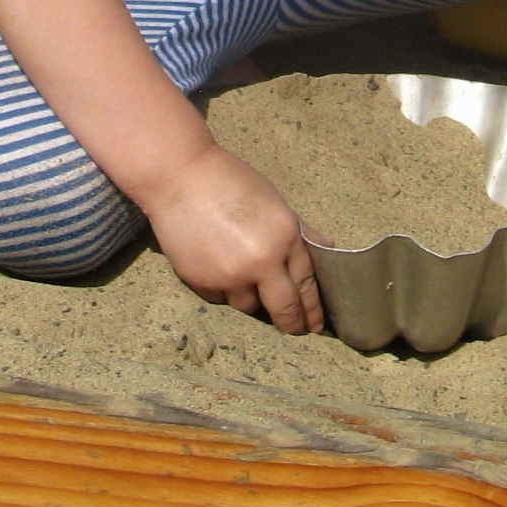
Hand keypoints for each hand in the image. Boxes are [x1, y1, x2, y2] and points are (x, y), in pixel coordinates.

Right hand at [136, 144, 323, 334]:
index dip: (312, 309)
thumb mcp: (274, 201)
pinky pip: (219, 298)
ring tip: (245, 279)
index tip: (314, 324)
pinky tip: (218, 268)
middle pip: (284, 309)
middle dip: (292, 324)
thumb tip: (326, 247)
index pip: (305, 284)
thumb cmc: (231, 181)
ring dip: (251, 298)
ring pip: (248, 306)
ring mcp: (230, 275)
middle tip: (294, 329)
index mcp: (285, 237)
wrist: (180, 176)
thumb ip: (300, 231)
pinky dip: (223, 289)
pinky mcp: (202, 281)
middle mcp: (261, 262)